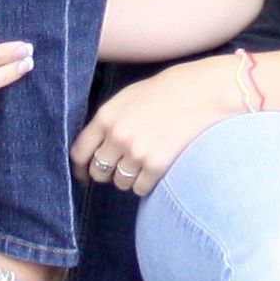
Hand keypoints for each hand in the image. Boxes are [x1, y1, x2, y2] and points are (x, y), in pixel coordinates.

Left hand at [73, 56, 248, 198]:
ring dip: (128, 179)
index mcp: (106, 117)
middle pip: (99, 171)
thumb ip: (107, 121)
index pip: (80, 152)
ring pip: (120, 182)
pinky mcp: (156, 165)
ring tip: (142, 165)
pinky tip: (154, 170)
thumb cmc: (163, 92)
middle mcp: (117, 136)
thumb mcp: (126, 98)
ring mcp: (136, 152)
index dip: (80, 168)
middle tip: (119, 168)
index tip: (85, 175)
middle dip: (106, 173)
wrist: (200, 93)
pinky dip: (145, 184)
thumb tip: (93, 147)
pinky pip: (140, 188)